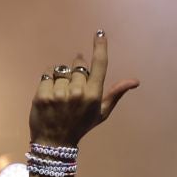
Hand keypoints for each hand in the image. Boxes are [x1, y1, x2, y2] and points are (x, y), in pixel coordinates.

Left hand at [30, 31, 138, 145]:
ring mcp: (59, 95)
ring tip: (60, 95)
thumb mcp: (101, 113)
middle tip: (72, 87)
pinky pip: (46, 74)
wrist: (54, 143)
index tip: (100, 33)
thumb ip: (115, 94)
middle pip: (77, 66)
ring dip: (61, 79)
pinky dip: (47, 80)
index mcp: (94, 96)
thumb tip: (135, 81)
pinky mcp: (42, 96)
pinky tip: (50, 92)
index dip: (100, 47)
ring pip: (61, 72)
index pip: (99, 65)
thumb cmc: (80, 126)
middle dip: (76, 71)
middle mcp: (78, 93)